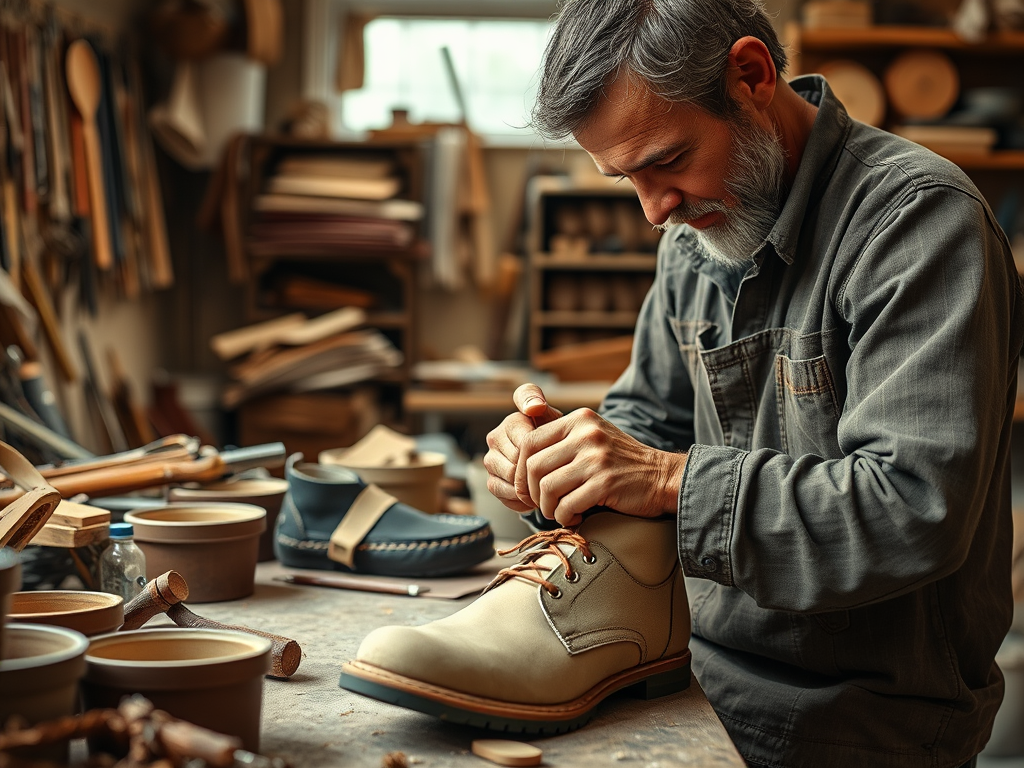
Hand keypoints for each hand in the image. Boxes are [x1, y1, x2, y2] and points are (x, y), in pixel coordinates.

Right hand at [482, 383, 562, 512]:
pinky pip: (505, 494)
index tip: (549, 459)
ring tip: (546, 488)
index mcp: (512, 422)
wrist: (554, 462)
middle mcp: (496, 438)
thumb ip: (545, 407)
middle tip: (554, 480)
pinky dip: (522, 500)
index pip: (525, 443)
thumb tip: (534, 406)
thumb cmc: (558, 441)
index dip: (539, 454)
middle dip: (536, 474)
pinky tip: (535, 496)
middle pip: (516, 463)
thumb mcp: (557, 420)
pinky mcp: (491, 480)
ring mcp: (491, 460)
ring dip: (529, 488)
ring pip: (510, 479)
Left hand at [515, 408, 686, 526]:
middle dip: (532, 492)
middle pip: (533, 466)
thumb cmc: (621, 462)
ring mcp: (596, 458)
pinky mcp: (605, 483)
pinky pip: (567, 505)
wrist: (663, 477)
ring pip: (547, 487)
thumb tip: (519, 454)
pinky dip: (566, 516)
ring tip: (560, 511)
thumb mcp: (593, 436)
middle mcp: (586, 434)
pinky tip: (576, 516)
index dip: (520, 469)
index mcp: (580, 419)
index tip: (526, 486)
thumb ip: (562, 438)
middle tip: (542, 504)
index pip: (529, 441)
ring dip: (548, 508)